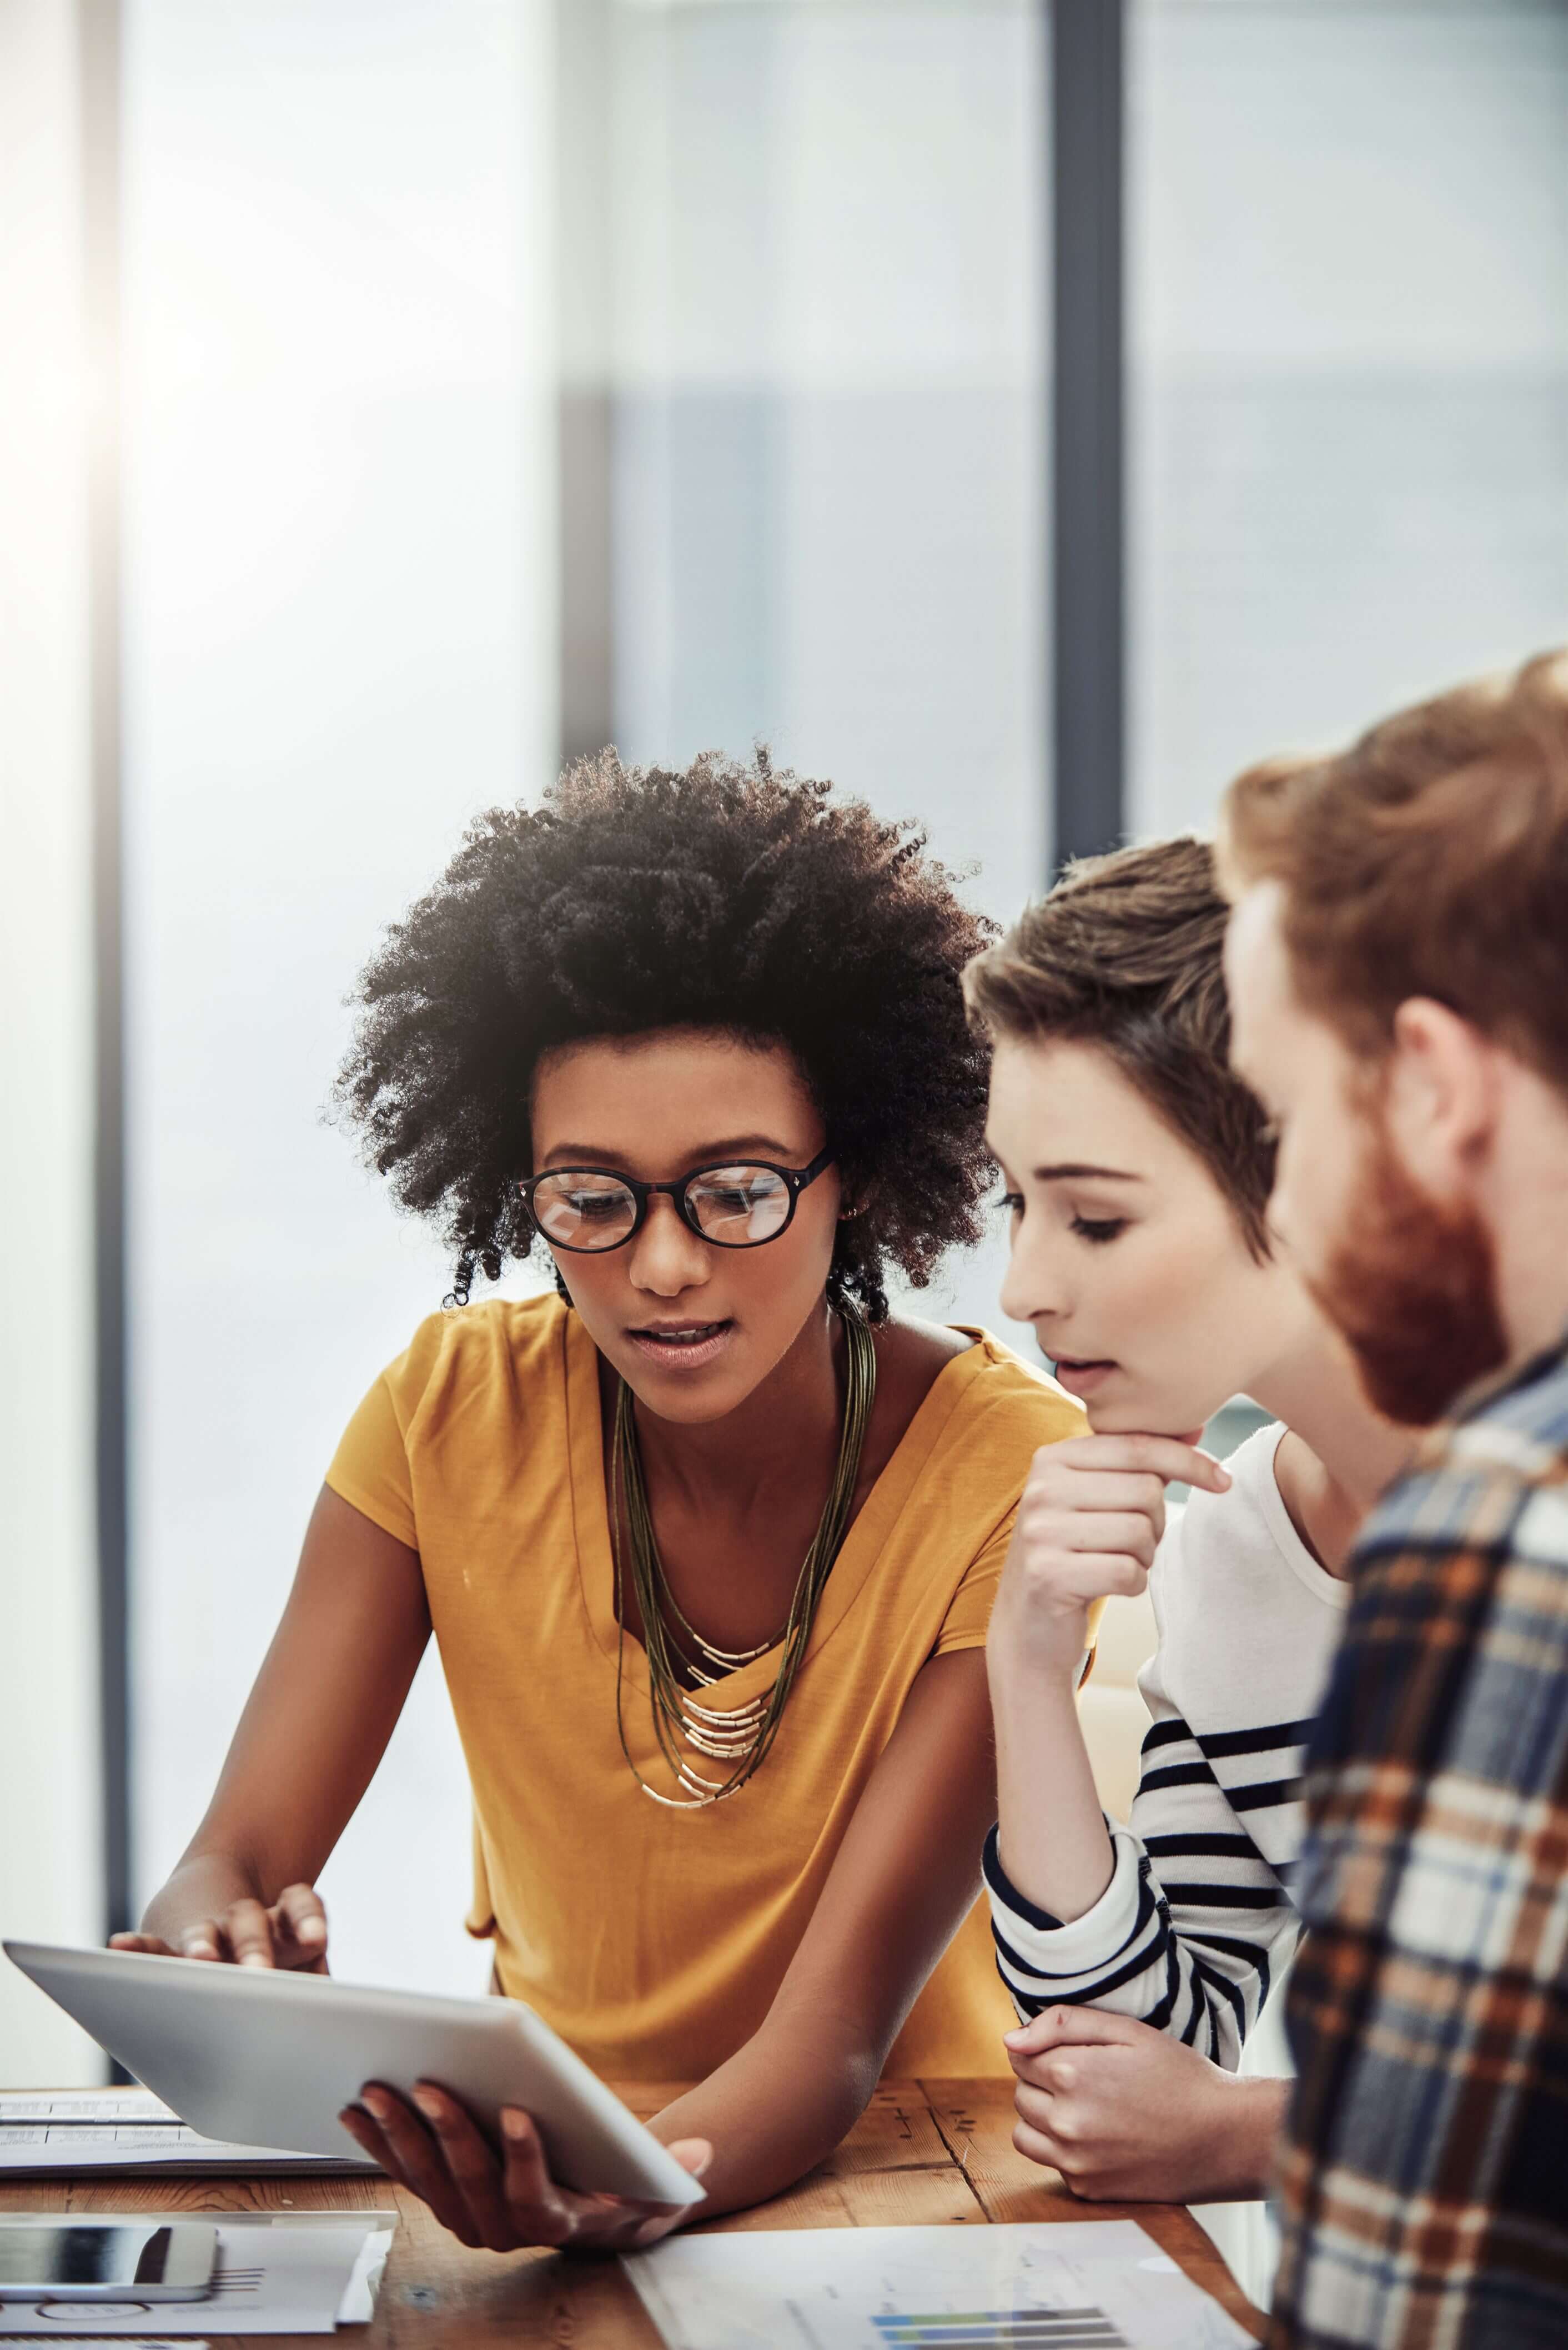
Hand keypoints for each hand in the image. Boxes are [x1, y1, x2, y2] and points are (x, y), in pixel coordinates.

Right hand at [110, 1883, 329, 1971]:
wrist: (221, 1909)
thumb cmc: (275, 1962)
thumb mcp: (301, 1968)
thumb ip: (318, 1990)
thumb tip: (346, 2025)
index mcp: (285, 1925)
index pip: (299, 1906)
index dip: (308, 1920)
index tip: (315, 1937)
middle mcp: (247, 1923)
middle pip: (252, 1924)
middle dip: (254, 1948)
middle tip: (259, 1971)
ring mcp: (209, 1933)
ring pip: (203, 1933)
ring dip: (202, 1945)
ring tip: (199, 1957)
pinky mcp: (173, 1948)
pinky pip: (154, 1947)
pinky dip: (136, 1948)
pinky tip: (118, 1947)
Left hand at [340, 2082, 711, 2252]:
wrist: (597, 2216)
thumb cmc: (623, 2186)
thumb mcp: (655, 2181)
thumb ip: (674, 2169)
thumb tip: (699, 2155)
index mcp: (555, 2221)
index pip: (534, 2198)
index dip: (525, 2159)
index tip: (517, 2113)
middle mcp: (504, 2229)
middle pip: (469, 2184)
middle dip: (446, 2134)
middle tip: (428, 2083)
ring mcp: (468, 2217)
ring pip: (429, 2180)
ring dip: (400, 2136)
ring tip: (377, 2090)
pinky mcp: (444, 2197)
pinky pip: (407, 2173)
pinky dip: (380, 2143)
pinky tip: (357, 2112)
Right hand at [988, 1434, 1228, 1682]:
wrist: (1028, 1623)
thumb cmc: (1076, 1552)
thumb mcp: (1098, 1498)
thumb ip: (1140, 1462)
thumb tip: (1196, 1427)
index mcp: (1053, 1458)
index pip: (1137, 1446)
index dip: (1189, 1461)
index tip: (1223, 1480)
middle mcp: (1041, 1489)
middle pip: (1145, 1490)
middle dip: (1157, 1521)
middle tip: (1135, 1542)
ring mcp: (1041, 1532)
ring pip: (1139, 1532)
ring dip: (1145, 1555)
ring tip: (1117, 1561)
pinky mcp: (1048, 1575)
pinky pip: (1127, 1571)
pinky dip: (1133, 1583)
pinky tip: (1110, 1584)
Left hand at [1004, 2006, 1283, 2202]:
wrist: (1223, 2137)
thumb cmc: (1179, 2076)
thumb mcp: (1127, 2031)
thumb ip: (1063, 2025)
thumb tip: (1011, 2039)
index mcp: (1070, 2074)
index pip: (1019, 2057)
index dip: (1043, 2051)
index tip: (1074, 2054)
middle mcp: (1065, 2121)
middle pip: (1020, 2094)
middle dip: (1041, 2083)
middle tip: (1086, 2080)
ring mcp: (1074, 2160)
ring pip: (1024, 2133)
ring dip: (1041, 2118)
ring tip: (1083, 2109)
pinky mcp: (1087, 2188)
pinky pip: (1052, 2164)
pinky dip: (1065, 2150)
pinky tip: (1101, 2138)